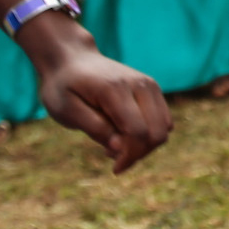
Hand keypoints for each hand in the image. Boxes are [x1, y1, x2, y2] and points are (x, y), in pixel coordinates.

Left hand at [19, 18, 171, 171]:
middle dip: (139, 153)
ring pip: (164, 127)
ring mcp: (149, 84)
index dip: (129, 156)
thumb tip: (120, 149)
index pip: (138, 131)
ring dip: (145, 145)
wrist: (72, 59)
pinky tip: (125, 136)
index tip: (114, 169)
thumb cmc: (64, 87)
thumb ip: (95, 128)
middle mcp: (139, 84)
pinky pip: (163, 120)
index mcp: (115, 89)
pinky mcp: (152, 88)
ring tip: (116, 146)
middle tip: (114, 159)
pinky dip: (149, 134)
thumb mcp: (67, 110)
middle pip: (157, 132)